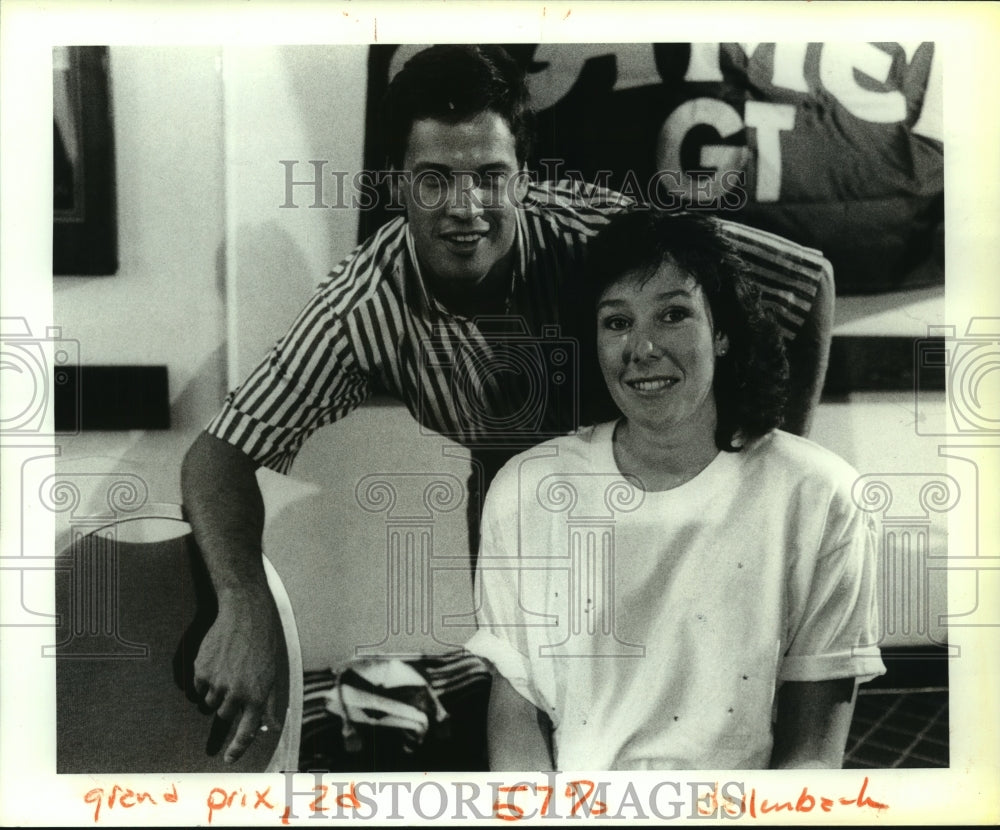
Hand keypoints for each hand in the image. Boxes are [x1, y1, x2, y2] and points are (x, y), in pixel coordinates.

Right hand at [193, 587, 281, 762]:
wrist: (245, 614)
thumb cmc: (263, 644)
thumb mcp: (272, 674)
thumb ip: (267, 703)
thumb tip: (269, 728)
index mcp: (257, 695)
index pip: (245, 731)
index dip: (236, 748)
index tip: (228, 758)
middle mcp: (236, 693)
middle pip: (224, 715)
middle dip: (228, 706)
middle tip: (234, 684)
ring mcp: (216, 683)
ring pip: (209, 702)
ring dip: (216, 693)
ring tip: (227, 668)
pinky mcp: (201, 671)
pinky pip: (198, 687)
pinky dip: (204, 680)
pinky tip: (216, 661)